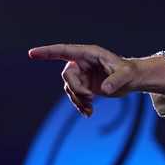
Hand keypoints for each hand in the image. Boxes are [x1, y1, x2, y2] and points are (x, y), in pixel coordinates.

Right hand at [27, 43, 164, 116]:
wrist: (132, 80)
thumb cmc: (130, 72)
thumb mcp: (126, 75)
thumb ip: (115, 81)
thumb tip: (103, 90)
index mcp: (89, 53)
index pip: (63, 51)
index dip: (47, 52)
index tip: (32, 54)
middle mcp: (81, 62)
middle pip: (67, 75)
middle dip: (76, 89)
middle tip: (90, 98)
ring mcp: (81, 74)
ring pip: (69, 88)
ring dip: (78, 100)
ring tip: (90, 109)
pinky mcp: (83, 85)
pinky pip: (74, 95)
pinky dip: (80, 105)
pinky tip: (89, 113)